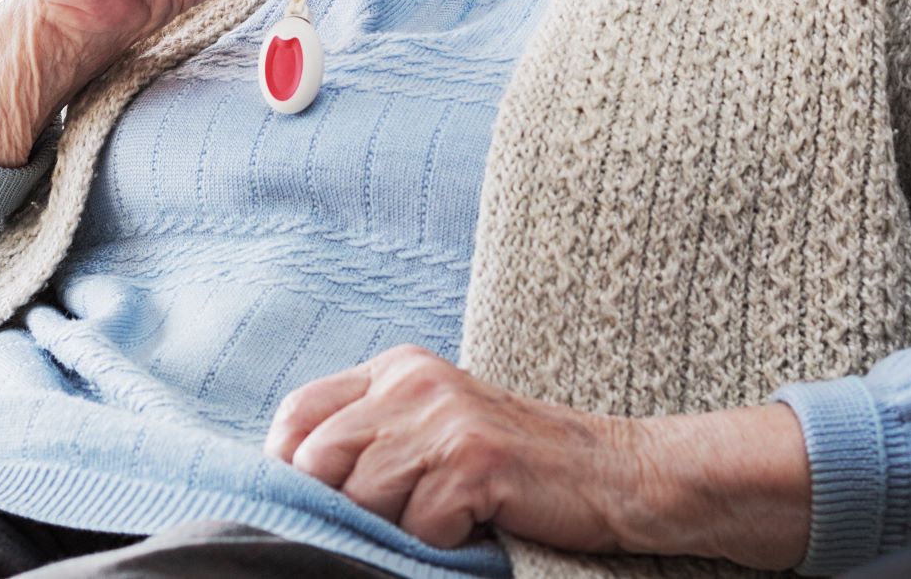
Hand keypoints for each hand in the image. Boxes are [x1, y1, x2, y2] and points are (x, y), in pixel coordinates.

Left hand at [265, 345, 810, 567]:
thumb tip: (295, 482)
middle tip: (399, 519)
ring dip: (396, 527)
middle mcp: (413, 381)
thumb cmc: (520, 465)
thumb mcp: (436, 429)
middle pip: (316, 461)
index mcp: (396, 369)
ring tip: (444, 518)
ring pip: (361, 498)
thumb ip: (372, 439)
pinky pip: (418, 525)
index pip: (296, 416)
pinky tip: (476, 524)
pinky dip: (441, 541)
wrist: (619, 473)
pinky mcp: (475, 461)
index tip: (321, 503)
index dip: (291, 470)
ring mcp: (444, 418)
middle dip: (342, 506)